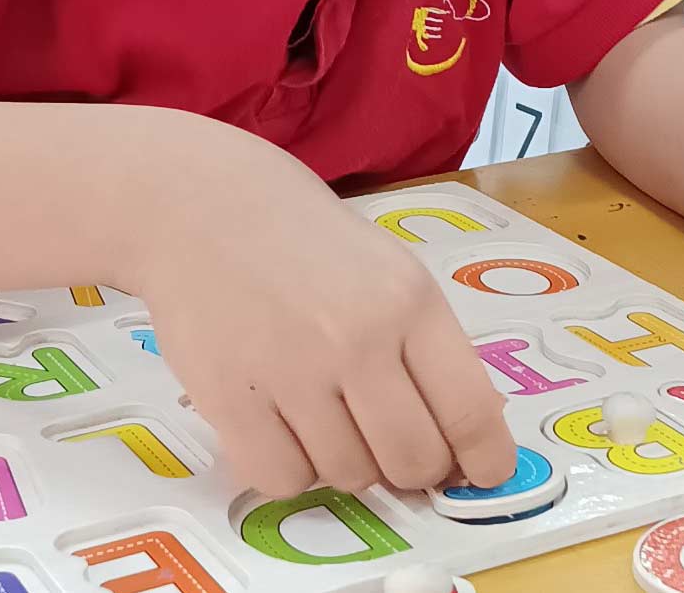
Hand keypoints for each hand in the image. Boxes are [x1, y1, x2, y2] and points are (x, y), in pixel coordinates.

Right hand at [137, 141, 515, 499]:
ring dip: (344, 461)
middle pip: (413, 461)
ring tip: (320, 410)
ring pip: (349, 478)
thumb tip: (459, 438)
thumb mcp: (384, 267)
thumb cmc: (300, 238)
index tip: (481, 475)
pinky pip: (283, 480)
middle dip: (410, 467)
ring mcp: (293, 372)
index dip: (484, 459)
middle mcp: (358, 338)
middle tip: (387, 440)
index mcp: (409, 299)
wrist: (198, 203)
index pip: (470, 409)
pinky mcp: (231, 400)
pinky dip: (288, 467)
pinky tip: (279, 423)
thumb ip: (422, 344)